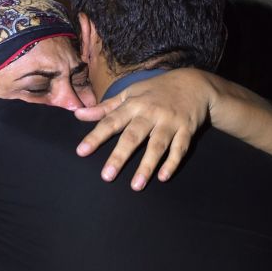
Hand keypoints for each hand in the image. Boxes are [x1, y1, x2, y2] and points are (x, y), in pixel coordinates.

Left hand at [75, 69, 212, 190]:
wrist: (193, 83)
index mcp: (134, 104)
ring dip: (147, 166)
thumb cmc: (155, 91)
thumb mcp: (130, 93)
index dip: (96, 136)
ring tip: (136, 186)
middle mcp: (151, 113)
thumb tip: (78, 115)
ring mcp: (170, 122)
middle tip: (107, 176)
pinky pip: (180, 148)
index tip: (81, 152)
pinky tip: (163, 177)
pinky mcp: (186, 129)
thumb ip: (105, 108)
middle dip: (119, 156)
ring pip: (157, 145)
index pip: (111, 121)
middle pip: (133, 136)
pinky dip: (172, 163)